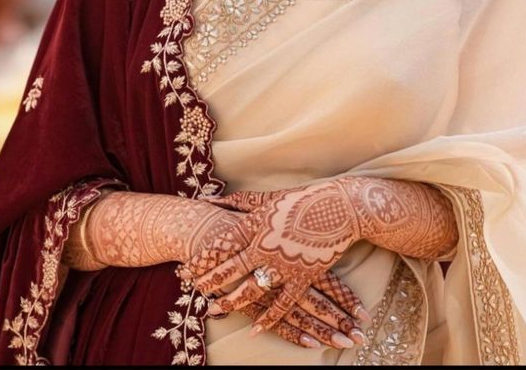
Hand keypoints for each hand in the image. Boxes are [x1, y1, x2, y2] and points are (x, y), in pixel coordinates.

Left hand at [192, 181, 363, 331]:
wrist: (339, 209)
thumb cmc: (301, 199)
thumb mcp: (267, 197)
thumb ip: (238, 202)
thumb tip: (208, 198)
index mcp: (254, 225)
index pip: (220, 246)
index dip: (201, 260)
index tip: (186, 268)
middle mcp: (264, 247)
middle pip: (229, 270)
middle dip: (209, 281)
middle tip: (193, 289)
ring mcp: (283, 265)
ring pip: (250, 290)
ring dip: (230, 301)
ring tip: (214, 308)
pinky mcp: (302, 277)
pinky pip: (282, 303)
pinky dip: (268, 318)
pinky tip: (254, 328)